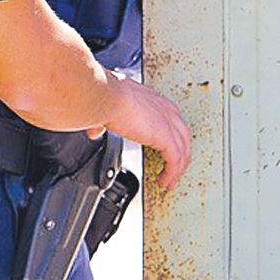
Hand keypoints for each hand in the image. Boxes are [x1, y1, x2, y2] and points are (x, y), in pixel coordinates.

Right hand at [103, 73, 192, 188]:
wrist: (107, 97)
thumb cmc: (106, 97)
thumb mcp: (108, 108)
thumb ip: (105, 122)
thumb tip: (95, 132)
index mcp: (155, 101)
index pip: (171, 122)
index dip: (171, 139)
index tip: (165, 152)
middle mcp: (166, 110)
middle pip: (183, 137)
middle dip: (180, 156)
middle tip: (172, 171)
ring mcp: (169, 124)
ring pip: (183, 151)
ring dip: (177, 170)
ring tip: (168, 182)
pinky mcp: (167, 138)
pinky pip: (175, 161)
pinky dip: (171, 174)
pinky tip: (164, 182)